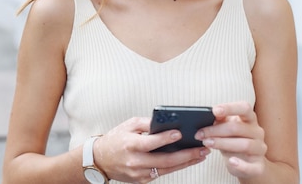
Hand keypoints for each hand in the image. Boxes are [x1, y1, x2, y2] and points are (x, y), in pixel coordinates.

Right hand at [93, 117, 209, 183]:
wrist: (100, 160)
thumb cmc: (114, 140)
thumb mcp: (128, 125)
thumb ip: (146, 123)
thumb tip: (165, 123)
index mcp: (129, 145)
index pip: (151, 142)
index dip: (166, 138)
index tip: (180, 133)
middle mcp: (134, 161)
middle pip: (165, 160)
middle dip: (186, 155)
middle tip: (201, 148)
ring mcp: (138, 173)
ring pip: (166, 169)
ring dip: (186, 162)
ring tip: (200, 155)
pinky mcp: (141, 180)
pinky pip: (162, 173)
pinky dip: (175, 167)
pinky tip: (186, 161)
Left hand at [195, 101, 266, 177]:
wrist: (246, 163)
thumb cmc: (233, 140)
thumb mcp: (226, 128)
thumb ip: (220, 120)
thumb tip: (211, 114)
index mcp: (249, 119)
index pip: (244, 108)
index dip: (230, 108)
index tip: (214, 110)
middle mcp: (257, 132)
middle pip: (238, 128)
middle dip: (216, 130)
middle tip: (200, 134)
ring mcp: (259, 149)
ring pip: (244, 145)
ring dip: (222, 144)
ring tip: (207, 143)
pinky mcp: (259, 166)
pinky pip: (252, 167)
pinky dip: (241, 165)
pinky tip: (231, 161)